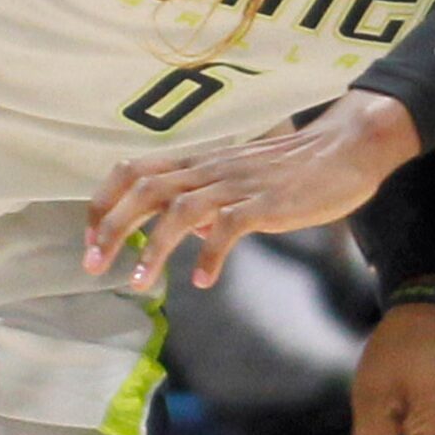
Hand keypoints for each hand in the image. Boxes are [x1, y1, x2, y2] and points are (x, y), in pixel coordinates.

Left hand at [85, 90, 419, 290]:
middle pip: (145, 187)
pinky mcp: (266, 202)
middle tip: (92, 266)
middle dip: (112, 226)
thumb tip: (183, 230)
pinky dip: (212, 253)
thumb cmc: (293, 169)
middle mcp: (210, 169)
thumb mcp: (239, 181)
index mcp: (199, 163)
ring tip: (138, 284)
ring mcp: (237, 185)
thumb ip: (208, 200)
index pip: (134, 171)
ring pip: (179, 208)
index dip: (104, 202)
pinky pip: (231, 226)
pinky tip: (205, 280)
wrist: (344, 149)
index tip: (89, 239)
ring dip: (153, 247)